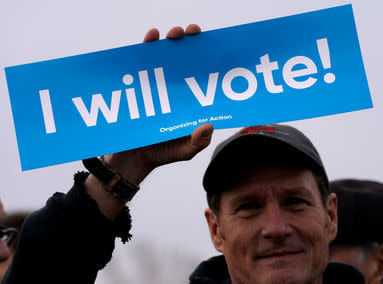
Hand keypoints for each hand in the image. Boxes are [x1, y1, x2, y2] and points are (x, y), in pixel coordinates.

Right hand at [104, 24, 212, 183]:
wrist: (131, 158)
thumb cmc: (163, 153)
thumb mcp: (185, 151)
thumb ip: (197, 142)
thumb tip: (208, 125)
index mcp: (190, 100)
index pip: (201, 73)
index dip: (207, 56)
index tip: (211, 44)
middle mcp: (174, 88)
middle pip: (183, 58)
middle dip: (187, 40)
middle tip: (190, 33)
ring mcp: (155, 85)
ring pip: (162, 56)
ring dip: (167, 40)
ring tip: (170, 35)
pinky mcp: (137, 85)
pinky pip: (140, 63)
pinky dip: (144, 49)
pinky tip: (149, 40)